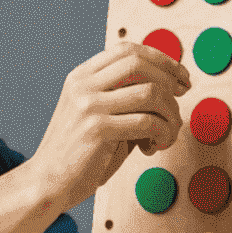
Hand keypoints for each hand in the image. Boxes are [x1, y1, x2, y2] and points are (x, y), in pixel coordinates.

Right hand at [31, 42, 189, 207]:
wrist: (48, 182)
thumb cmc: (81, 154)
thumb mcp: (99, 115)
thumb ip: (125, 99)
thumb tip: (170, 87)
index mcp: (82, 76)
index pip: (127, 50)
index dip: (160, 58)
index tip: (181, 76)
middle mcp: (83, 85)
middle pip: (139, 63)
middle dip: (170, 78)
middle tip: (183, 97)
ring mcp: (88, 105)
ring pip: (150, 93)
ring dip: (170, 113)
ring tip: (167, 133)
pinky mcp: (97, 129)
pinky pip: (147, 122)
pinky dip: (162, 134)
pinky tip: (155, 147)